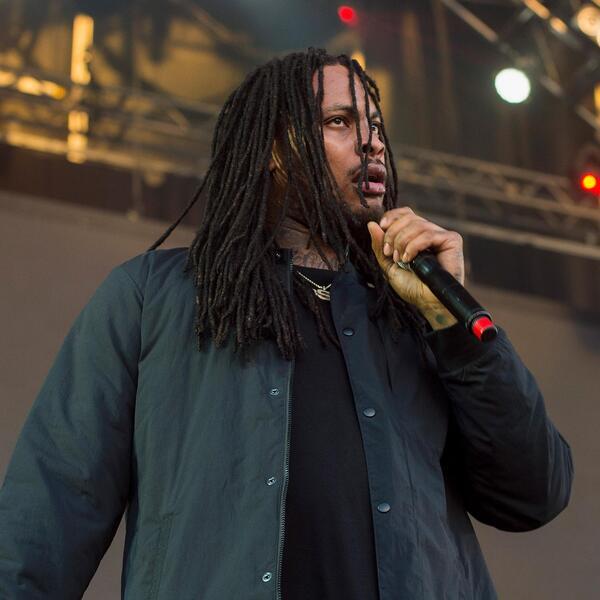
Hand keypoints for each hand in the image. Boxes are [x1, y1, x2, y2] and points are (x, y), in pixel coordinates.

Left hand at [367, 208, 464, 328]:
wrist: (428, 302)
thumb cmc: (412, 287)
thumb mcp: (388, 265)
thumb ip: (380, 246)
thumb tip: (371, 224)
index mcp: (415, 235)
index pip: (405, 213)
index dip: (392, 216)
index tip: (381, 227)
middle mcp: (429, 232)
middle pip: (409, 217)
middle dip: (393, 234)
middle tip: (389, 253)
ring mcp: (441, 235)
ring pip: (417, 225)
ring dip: (403, 242)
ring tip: (401, 260)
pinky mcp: (452, 240)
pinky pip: (428, 234)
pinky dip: (414, 246)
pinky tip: (410, 259)